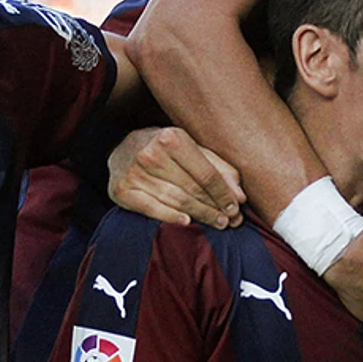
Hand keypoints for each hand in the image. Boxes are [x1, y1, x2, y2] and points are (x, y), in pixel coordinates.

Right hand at [106, 126, 245, 228]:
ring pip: (176, 201)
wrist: (123, 149)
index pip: (206, 173)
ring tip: (217, 223)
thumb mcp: (193, 149)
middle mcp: (151, 154)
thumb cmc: (166, 150)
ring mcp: (134, 173)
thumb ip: (219, 169)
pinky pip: (152, 209)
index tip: (236, 207)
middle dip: (214, 207)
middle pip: (192, 189)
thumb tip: (240, 196)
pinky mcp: (122, 190)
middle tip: (230, 220)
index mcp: (172, 138)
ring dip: (200, 215)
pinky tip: (187, 222)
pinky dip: (170, 217)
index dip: (224, 193)